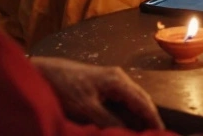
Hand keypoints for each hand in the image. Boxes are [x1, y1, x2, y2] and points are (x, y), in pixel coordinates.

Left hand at [30, 56, 163, 129]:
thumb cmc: (63, 86)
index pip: (143, 102)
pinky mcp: (99, 87)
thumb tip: (127, 133)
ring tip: (141, 132)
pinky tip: (123, 125)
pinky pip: (119, 103)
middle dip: (148, 119)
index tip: (161, 134)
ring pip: (129, 102)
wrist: (41, 73)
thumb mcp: (86, 108)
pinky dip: (125, 115)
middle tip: (154, 134)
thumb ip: (108, 121)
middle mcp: (117, 79)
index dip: (153, 120)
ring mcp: (108, 82)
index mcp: (117, 80)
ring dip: (136, 118)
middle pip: (140, 101)